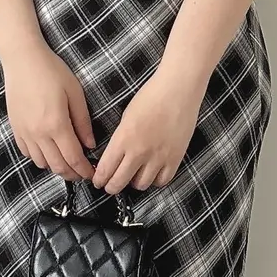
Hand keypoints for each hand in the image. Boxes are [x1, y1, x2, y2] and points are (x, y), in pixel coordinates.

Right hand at [2, 44, 95, 180]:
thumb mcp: (75, 93)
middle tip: (82, 173)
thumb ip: (83, 122)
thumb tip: (90, 144)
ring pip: (41, 162)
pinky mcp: (15, 128)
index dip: (84, 170)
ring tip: (67, 162)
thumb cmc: (51, 71)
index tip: (92, 174)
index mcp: (56, 125)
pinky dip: (39, 157)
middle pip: (57, 166)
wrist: (22, 59)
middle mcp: (38, 133)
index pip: (73, 158)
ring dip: (56, 167)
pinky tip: (48, 151)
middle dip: (72, 174)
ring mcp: (24, 132)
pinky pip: (27, 153)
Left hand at [92, 69, 204, 194]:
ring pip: (140, 185)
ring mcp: (158, 157)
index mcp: (124, 138)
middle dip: (111, 186)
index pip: (106, 169)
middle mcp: (140, 151)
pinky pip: (162, 181)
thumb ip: (120, 139)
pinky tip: (151, 172)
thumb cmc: (152, 96)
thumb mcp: (126, 116)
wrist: (178, 89)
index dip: (99, 179)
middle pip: (119, 183)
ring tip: (133, 175)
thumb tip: (114, 156)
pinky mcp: (175, 158)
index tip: (98, 181)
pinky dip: (154, 180)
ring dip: (133, 182)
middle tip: (110, 185)